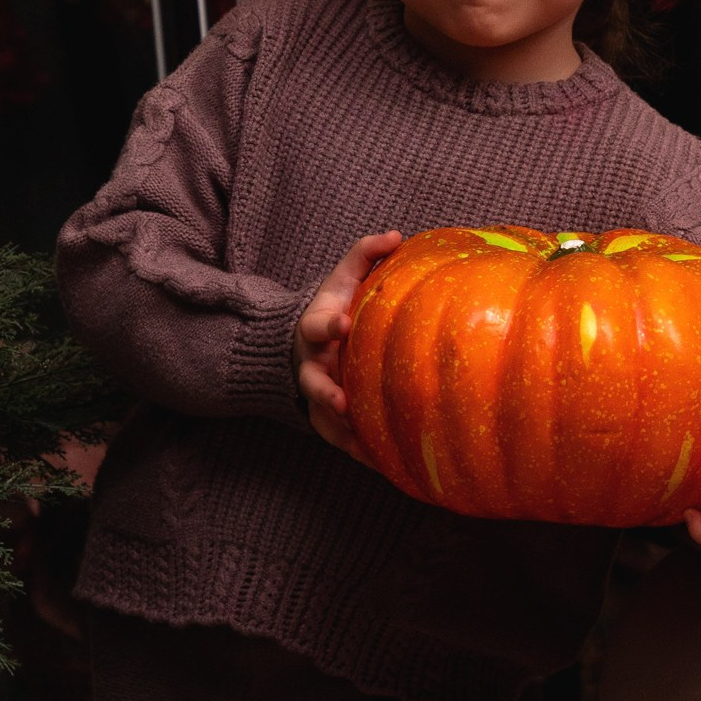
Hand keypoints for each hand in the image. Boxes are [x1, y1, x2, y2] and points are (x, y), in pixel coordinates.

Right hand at [293, 230, 400, 462]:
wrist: (305, 343)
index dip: (328, 324)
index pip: (317, 325)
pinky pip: (340, 440)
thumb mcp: (343, 278)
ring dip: (341, 432)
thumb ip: (364, 254)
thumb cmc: (336, 306)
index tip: (342, 323)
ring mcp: (316, 395)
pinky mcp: (325, 419)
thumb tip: (396, 235)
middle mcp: (311, 365)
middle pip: (313, 382)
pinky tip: (384, 466)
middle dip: (325, 393)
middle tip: (342, 402)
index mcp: (315, 328)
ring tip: (365, 449)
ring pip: (323, 418)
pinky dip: (358, 453)